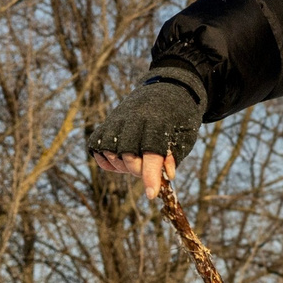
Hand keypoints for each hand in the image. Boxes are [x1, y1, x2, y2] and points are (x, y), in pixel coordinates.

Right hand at [86, 69, 204, 200]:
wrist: (167, 87)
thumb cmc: (179, 116)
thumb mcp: (185, 135)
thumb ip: (174, 156)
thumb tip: (167, 176)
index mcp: (157, 121)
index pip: (151, 153)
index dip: (150, 176)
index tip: (151, 195)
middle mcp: (133, 118)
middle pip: (127, 155)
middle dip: (137, 170)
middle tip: (147, 169)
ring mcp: (118, 118)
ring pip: (110, 151)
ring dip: (121, 165)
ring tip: (135, 162)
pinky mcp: (108, 121)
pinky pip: (97, 146)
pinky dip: (105, 159)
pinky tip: (119, 160)